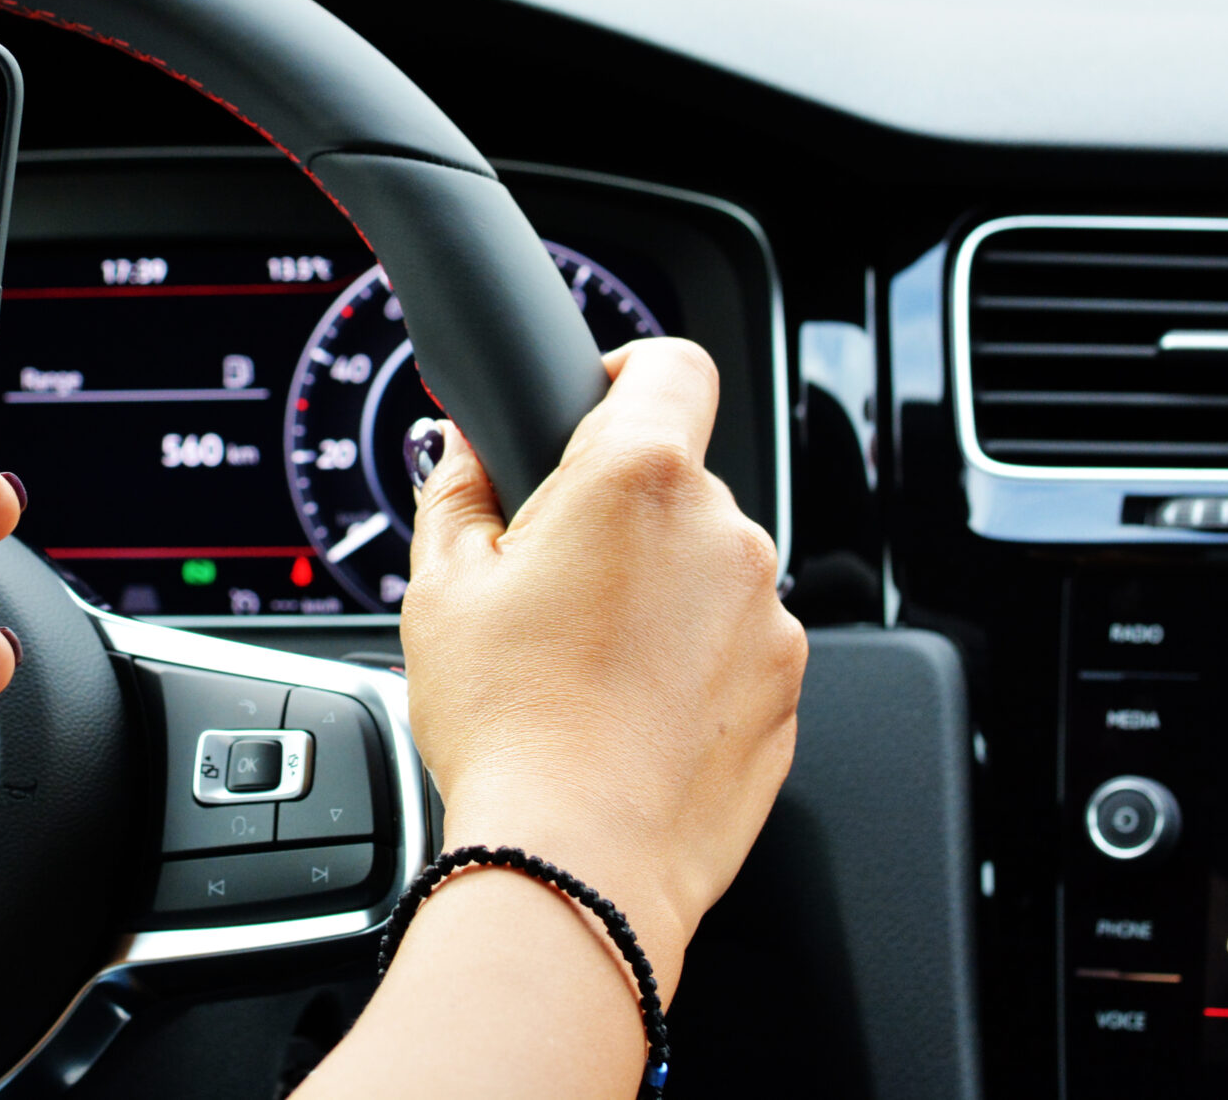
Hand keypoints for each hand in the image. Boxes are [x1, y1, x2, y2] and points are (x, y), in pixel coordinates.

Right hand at [399, 337, 803, 989]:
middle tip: (549, 579)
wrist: (578, 863)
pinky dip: (690, 662)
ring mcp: (766, 615)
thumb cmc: (512, 727)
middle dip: (619, 515)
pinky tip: (626, 710)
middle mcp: (724, 533)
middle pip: (677, 481)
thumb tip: (462, 452)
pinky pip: (734, 645)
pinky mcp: (785, 689)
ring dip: (659, 593)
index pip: (670, 364)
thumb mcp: (442, 589)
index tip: (593, 407)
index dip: (628, 372)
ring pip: (707, 568)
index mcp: (639, 479)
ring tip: (583, 663)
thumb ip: (458, 492)